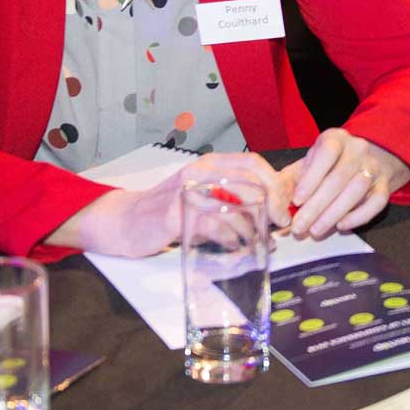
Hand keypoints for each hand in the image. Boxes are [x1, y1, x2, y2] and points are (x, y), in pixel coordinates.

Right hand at [77, 151, 292, 256]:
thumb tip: (270, 210)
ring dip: (253, 227)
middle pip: (249, 181)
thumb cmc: (169, 210)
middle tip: (278, 224)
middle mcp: (199, 173)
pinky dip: (231, 239)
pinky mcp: (175, 215)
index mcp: (209, 164)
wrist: (125, 221)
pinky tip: (235, 247)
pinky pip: (214, 226)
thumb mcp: (203, 196)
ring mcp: (187, 192)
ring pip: (234, 205)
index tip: (284, 206)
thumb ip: (231, 197)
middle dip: (271, 204)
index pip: (252, 163)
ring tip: (260, 242)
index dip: (274, 183)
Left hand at [282, 128, 409, 239]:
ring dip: (334, 213)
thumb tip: (275, 203)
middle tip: (299, 227)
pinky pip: (377, 202)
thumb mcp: (308, 164)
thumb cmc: (328, 165)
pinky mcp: (385, 185)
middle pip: (339, 177)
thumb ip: (290, 180)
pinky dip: (359, 216)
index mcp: (336, 138)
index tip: (297, 201)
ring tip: (316, 230)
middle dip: (317, 206)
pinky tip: (341, 226)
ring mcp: (374, 166)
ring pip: (358, 190)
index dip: (312, 177)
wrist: (363, 159)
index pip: (326, 153)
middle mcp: (358, 149)